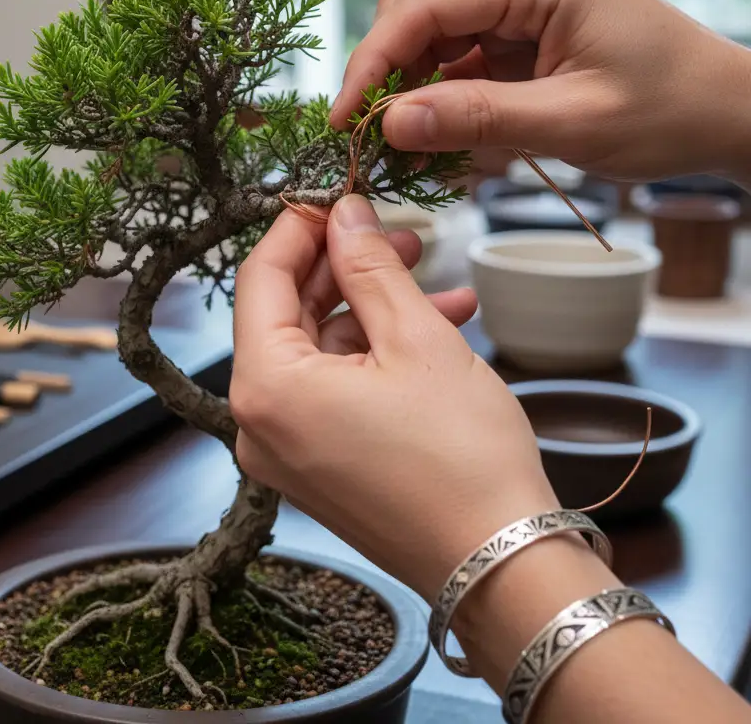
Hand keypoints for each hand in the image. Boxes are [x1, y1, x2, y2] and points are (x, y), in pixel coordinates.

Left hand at [231, 195, 558, 601]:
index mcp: (266, 387)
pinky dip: (377, 356)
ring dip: (374, 309)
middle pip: (289, 315)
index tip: (337, 194)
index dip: (299, 228)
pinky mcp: (319, 468)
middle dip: (347, 267)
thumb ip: (370, 266)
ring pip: (320, 351)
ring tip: (435, 277)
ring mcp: (287, 451)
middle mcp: (259, 423)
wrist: (502, 567)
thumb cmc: (461, 456)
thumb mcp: (416, 339)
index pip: (262, 279)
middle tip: (398, 232)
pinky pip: (335, 390)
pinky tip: (440, 326)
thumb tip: (343, 213)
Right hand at [330, 0, 750, 185]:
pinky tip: (442, 128)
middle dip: (385, 71)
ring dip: (411, 84)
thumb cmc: (669, 112)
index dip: (372, 62)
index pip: (423, 5)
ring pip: (431, 30)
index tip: (344, 120)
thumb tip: (388, 124)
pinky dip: (441, 91)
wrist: (727, 111)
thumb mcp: (571, 124)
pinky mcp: (523, 22)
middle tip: (370, 135)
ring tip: (408, 142)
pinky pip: (459, 51)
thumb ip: (477, 120)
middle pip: (417, 7)